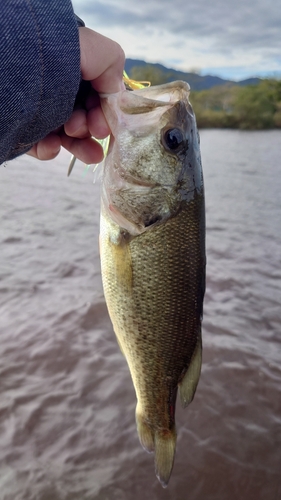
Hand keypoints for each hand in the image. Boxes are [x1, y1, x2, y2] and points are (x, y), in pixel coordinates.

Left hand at [27, 27, 124, 162]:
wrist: (14, 68)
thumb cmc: (63, 57)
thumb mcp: (105, 55)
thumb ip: (116, 75)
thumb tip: (114, 101)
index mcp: (75, 70)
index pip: (97, 98)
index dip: (105, 113)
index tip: (105, 124)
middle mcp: (57, 89)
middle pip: (84, 119)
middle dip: (93, 130)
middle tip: (93, 130)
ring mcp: (40, 111)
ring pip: (66, 137)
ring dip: (80, 146)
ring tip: (88, 152)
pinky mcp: (23, 130)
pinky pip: (42, 146)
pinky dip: (51, 149)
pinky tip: (53, 145)